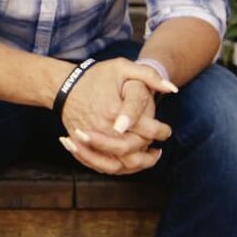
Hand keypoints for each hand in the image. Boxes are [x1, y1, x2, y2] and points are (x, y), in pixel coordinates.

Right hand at [58, 60, 174, 174]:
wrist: (64, 86)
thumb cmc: (96, 76)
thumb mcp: (123, 67)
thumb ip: (150, 76)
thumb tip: (172, 89)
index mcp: (115, 111)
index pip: (146, 130)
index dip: (161, 132)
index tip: (167, 131)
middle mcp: (102, 129)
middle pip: (133, 151)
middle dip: (150, 154)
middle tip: (158, 151)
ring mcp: (91, 141)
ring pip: (119, 164)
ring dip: (137, 165)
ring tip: (148, 158)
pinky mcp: (83, 148)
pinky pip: (103, 166)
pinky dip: (119, 168)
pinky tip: (128, 162)